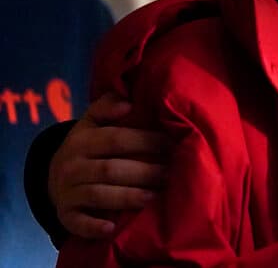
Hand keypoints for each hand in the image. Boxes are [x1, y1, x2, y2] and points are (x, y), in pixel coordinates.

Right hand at [48, 92, 171, 237]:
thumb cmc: (87, 146)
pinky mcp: (65, 215)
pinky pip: (78, 223)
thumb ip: (107, 107)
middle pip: (111, 169)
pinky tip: (113, 228)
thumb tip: (127, 102)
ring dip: (128, 197)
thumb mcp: (91, 122)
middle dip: (144, 172)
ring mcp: (67, 192)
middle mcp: (72, 167)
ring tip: (154, 197)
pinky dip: (94, 226)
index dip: (146, 141)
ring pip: (99, 195)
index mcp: (82, 141)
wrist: (53, 177)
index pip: (116, 139)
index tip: (172, 144)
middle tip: (170, 174)